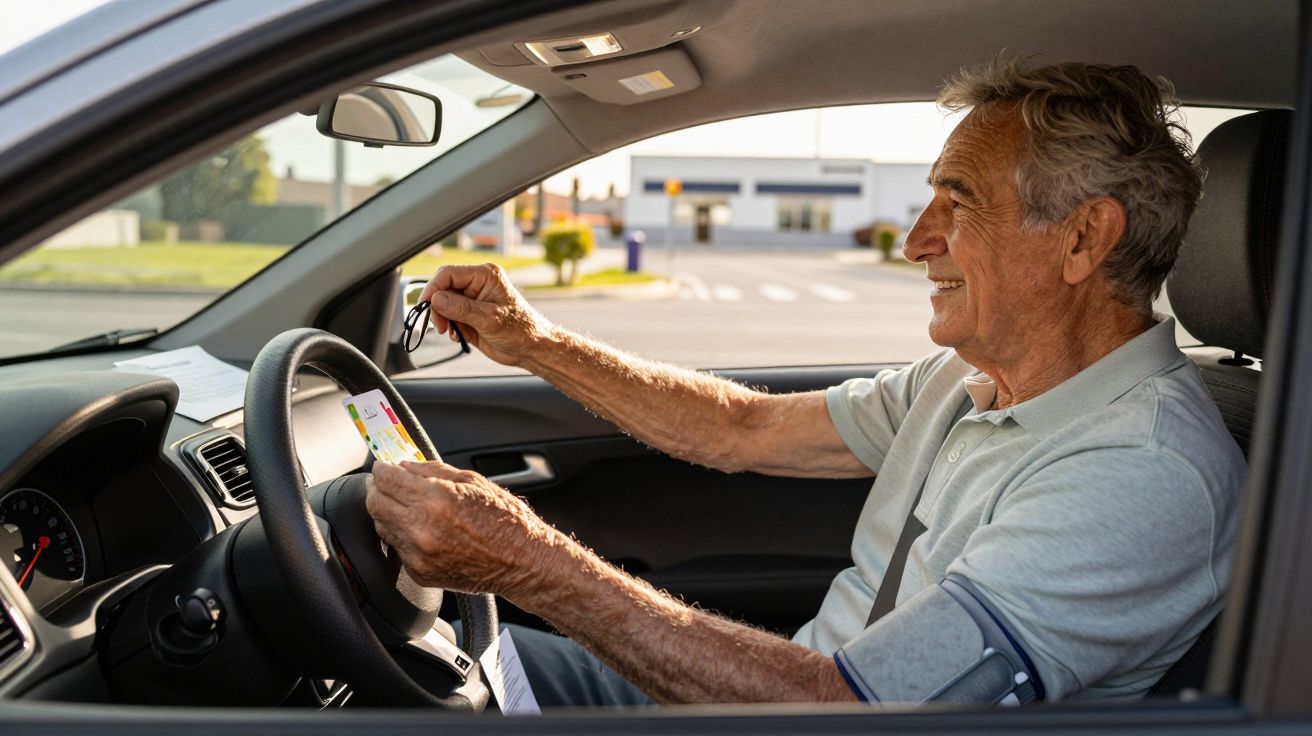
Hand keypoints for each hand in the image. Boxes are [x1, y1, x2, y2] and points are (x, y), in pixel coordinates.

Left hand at [365, 460, 554, 595]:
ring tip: (408, 507)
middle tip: (389, 484)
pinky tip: (423, 530)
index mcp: (437, 499)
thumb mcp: (472, 481)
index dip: (381, 469)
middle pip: (375, 503)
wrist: (521, 561)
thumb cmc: (504, 520)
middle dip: (379, 489)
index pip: (387, 479)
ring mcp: (419, 555)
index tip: (383, 467)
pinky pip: (397, 548)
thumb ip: (432, 471)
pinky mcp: (420, 573)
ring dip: (389, 512)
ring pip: (381, 526)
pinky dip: (403, 536)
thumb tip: (403, 466)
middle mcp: (423, 528)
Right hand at [418, 264, 554, 365]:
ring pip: (443, 303)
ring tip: (451, 332)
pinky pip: (449, 316)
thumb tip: (436, 298)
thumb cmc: (520, 330)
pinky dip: (449, 326)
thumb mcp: (489, 319)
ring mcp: (472, 299)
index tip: (425, 305)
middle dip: (437, 307)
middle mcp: (477, 284)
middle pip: (443, 287)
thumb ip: (461, 308)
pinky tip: (459, 336)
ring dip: (443, 319)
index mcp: (485, 276)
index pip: (448, 274)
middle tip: (441, 325)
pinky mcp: (469, 314)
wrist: (530, 348)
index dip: (433, 288)